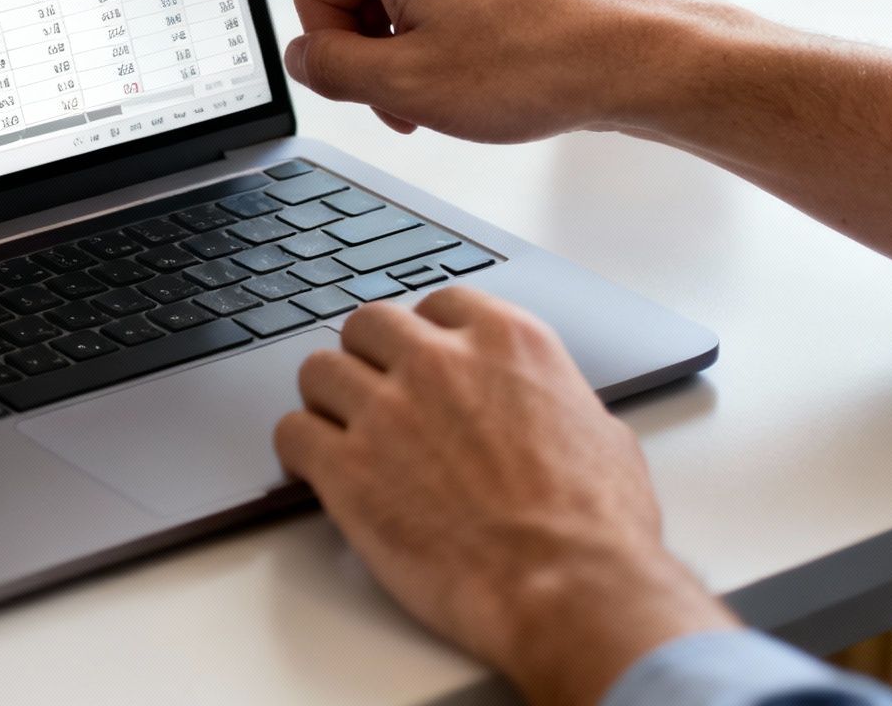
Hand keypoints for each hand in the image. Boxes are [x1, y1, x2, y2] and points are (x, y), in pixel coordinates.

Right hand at [114, 0, 700, 142]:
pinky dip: (423, 34)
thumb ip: (329, 69)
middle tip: (402, 92)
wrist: (644, 56)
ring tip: (442, 89)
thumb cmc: (543, 66)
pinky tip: (464, 69)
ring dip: (390, 48)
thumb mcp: (410, 86)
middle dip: (349, 44)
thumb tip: (308, 53)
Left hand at [275, 286, 735, 705]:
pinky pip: (290, 433)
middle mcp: (439, 363)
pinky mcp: (346, 468)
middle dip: (368, 357)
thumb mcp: (601, 433)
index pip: (437, 304)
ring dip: (326, 399)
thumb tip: (545, 409)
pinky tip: (314, 469)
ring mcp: (386, 411)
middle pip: (367, 324)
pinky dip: (297, 450)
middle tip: (374, 394)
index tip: (422, 361)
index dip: (426, 337)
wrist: (569, 587)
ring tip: (338, 431)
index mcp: (506, 342)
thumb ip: (553, 401)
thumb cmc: (598, 527)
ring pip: (318, 370)